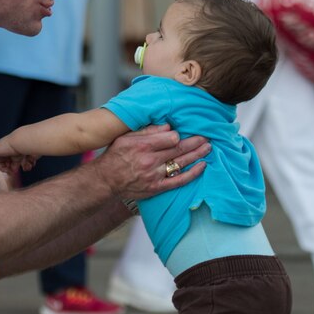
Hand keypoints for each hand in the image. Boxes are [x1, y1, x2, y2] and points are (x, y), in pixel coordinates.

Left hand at [0, 140, 38, 174]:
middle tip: (11, 172)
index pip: (11, 159)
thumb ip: (26, 162)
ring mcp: (0, 148)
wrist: (22, 142)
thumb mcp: (27, 157)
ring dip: (1, 168)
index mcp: (14, 149)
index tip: (15, 171)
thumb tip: (26, 169)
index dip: (12, 167)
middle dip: (7, 168)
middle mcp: (7, 148)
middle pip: (4, 161)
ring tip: (6, 170)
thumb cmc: (28, 148)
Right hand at [89, 124, 209, 201]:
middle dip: (195, 142)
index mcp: (143, 145)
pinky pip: (179, 180)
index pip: (170, 138)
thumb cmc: (115, 156)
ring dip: (197, 155)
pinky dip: (193, 173)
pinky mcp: (157, 187)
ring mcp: (155, 175)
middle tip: (206, 137)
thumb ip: (147, 131)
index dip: (178, 135)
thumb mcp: (125, 137)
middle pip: (179, 149)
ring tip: (208, 148)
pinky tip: (202, 166)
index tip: (180, 133)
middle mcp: (150, 160)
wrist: (105, 180)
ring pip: (182, 163)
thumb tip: (168, 126)